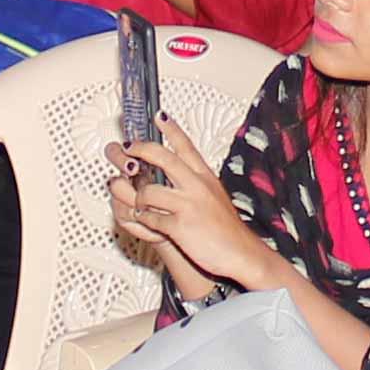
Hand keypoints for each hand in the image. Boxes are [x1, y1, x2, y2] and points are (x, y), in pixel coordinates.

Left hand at [110, 120, 267, 293]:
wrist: (241, 254)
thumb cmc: (227, 228)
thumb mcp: (215, 195)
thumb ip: (196, 182)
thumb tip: (177, 173)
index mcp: (205, 177)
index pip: (185, 145)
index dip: (170, 128)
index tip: (159, 115)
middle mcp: (197, 187)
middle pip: (162, 158)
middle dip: (139, 150)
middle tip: (127, 148)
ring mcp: (188, 206)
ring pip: (148, 191)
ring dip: (137, 197)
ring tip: (138, 201)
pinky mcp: (180, 227)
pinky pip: (150, 218)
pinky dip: (144, 220)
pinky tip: (148, 221)